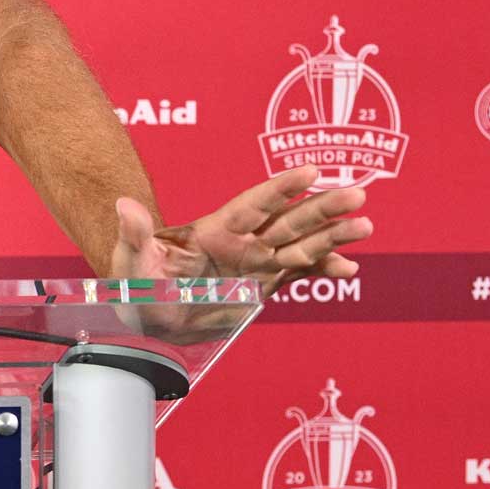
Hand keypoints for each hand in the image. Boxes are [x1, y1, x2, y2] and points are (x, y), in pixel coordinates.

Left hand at [109, 165, 371, 296]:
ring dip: (333, 235)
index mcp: (215, 231)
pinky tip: (349, 267)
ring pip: (302, 243)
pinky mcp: (263, 284)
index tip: (311, 172)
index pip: (254, 205)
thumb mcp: (132, 262)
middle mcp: (242, 242)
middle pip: (288, 219)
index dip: (282, 188)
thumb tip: (124, 206)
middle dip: (322, 208)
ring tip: (365, 225)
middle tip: (357, 195)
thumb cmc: (138, 285)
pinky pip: (299, 272)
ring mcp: (256, 262)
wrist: (149, 317)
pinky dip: (324, 269)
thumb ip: (135, 235)